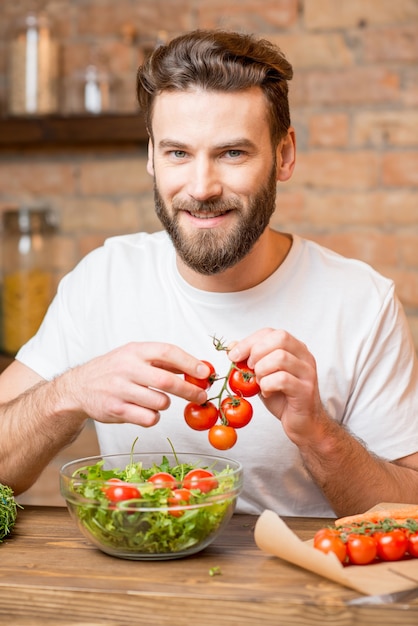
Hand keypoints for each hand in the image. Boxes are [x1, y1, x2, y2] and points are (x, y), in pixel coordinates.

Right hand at [61, 342, 209, 426]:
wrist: (78, 387)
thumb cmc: (112, 370)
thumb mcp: (134, 356)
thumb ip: (163, 361)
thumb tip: (197, 368)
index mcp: (135, 351)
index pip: (167, 352)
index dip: (189, 362)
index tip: (205, 372)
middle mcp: (127, 368)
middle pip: (166, 381)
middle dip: (189, 390)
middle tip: (200, 395)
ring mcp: (120, 390)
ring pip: (160, 402)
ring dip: (166, 404)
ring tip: (158, 400)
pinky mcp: (117, 410)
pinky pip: (149, 418)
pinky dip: (154, 417)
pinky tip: (146, 410)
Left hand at [227, 328, 326, 444]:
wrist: (302, 423)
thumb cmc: (282, 398)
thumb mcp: (262, 375)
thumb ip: (250, 360)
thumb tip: (231, 346)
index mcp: (294, 348)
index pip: (270, 332)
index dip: (249, 341)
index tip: (233, 355)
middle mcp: (304, 356)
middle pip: (279, 338)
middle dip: (256, 352)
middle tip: (249, 369)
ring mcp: (307, 372)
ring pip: (280, 357)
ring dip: (261, 370)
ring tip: (259, 382)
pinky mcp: (305, 390)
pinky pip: (282, 379)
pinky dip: (267, 385)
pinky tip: (267, 393)